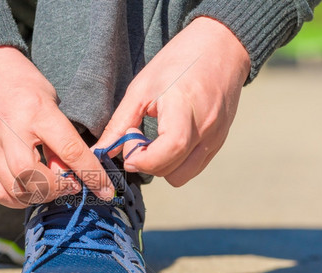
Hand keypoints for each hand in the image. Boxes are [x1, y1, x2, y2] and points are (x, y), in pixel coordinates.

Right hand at [0, 46, 113, 207]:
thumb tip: (70, 175)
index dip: (92, 175)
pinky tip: (27, 190)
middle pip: (36, 179)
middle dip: (59, 189)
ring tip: (49, 187)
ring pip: (15, 191)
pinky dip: (16, 199)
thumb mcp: (50, 102)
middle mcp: (10, 131)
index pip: (71, 151)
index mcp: (36, 111)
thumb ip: (60, 139)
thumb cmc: (22, 84)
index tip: (106, 191)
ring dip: (39, 197)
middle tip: (70, 184)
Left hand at [94, 17, 249, 186]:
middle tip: (138, 138)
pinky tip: (168, 139)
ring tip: (155, 140)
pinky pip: (194, 168)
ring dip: (162, 166)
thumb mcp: (141, 88)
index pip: (169, 151)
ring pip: (182, 176)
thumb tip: (101, 151)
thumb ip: (120, 123)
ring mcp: (216, 138)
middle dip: (147, 162)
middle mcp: (206, 128)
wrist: (221, 47)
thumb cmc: (178, 62)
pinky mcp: (219, 142)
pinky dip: (176, 162)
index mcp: (184, 109)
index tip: (129, 143)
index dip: (143, 159)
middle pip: (172, 171)